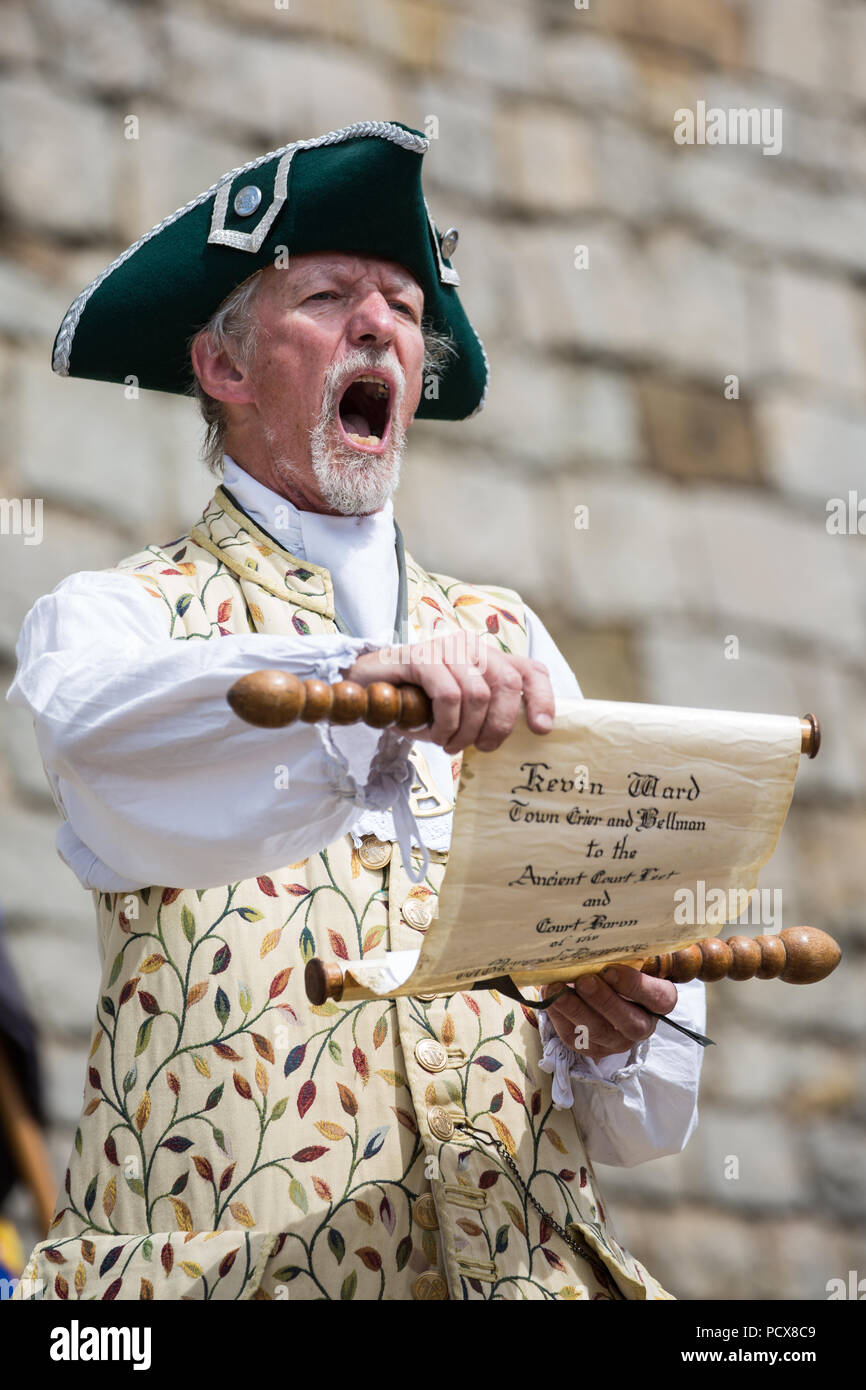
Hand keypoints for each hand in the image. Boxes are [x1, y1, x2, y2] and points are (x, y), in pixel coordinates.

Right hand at [340, 631, 554, 753]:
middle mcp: (471, 646)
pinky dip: (445, 723)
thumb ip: (487, 715)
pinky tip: (433, 734)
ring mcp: (446, 648)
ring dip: (465, 731)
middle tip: (480, 748)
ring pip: (478, 694)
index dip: (543, 698)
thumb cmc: (416, 703)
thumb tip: (521, 739)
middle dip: (499, 725)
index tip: (542, 730)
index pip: (530, 670)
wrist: (366, 688)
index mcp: (488, 658)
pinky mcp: (421, 657)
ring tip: (448, 744)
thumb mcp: (459, 712)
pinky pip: (448, 695)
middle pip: (507, 684)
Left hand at [542, 965, 677, 1062]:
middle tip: (584, 981)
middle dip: (604, 1001)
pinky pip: (575, 1037)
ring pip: (598, 1032)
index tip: (610, 970)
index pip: (658, 999)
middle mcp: (641, 1026)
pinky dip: (559, 1016)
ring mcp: (616, 1041)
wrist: (599, 987)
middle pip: (629, 1022)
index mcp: (658, 1001)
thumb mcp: (629, 957)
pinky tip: (550, 997)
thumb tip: (605, 939)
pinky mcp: (590, 1047)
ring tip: (558, 990)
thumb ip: (626, 952)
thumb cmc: (618, 967)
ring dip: (576, 1009)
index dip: (635, 986)